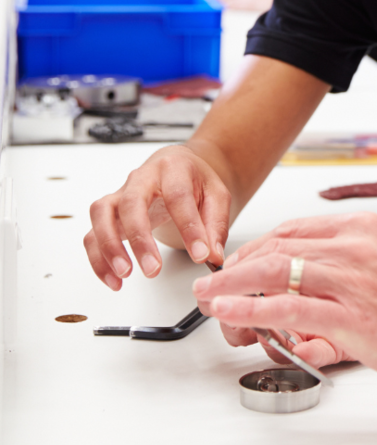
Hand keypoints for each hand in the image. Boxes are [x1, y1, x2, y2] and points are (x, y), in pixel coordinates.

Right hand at [84, 144, 230, 288]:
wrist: (175, 165)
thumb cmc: (194, 181)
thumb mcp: (216, 195)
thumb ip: (215, 225)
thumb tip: (212, 256)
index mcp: (173, 167)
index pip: (178, 196)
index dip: (189, 227)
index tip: (200, 254)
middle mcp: (141, 177)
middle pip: (132, 203)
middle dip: (140, 239)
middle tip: (153, 269)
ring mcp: (120, 193)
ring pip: (102, 214)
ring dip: (109, 247)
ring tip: (125, 274)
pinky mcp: (107, 211)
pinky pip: (92, 233)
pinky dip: (98, 259)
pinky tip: (114, 280)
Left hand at [193, 212, 376, 384]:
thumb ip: (351, 266)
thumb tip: (314, 283)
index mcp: (365, 228)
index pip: (295, 229)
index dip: (258, 248)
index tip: (240, 265)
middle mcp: (356, 246)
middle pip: (277, 246)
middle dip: (236, 266)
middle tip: (212, 283)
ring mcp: (354, 280)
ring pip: (275, 271)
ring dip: (232, 286)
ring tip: (209, 300)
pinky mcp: (354, 317)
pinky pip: (289, 308)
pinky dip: (251, 309)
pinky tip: (232, 313)